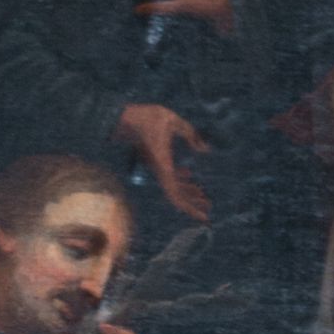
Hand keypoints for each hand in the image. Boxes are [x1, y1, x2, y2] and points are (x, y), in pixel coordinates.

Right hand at [120, 99, 211, 220]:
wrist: (125, 117)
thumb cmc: (147, 117)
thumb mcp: (172, 120)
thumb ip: (190, 134)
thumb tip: (205, 150)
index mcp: (163, 165)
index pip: (174, 193)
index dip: (189, 207)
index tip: (202, 216)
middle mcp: (159, 169)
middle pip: (176, 195)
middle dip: (192, 203)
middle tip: (209, 208)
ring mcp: (156, 166)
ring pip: (173, 185)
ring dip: (187, 192)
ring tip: (203, 197)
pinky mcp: (155, 160)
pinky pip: (168, 175)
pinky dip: (180, 179)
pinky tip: (190, 176)